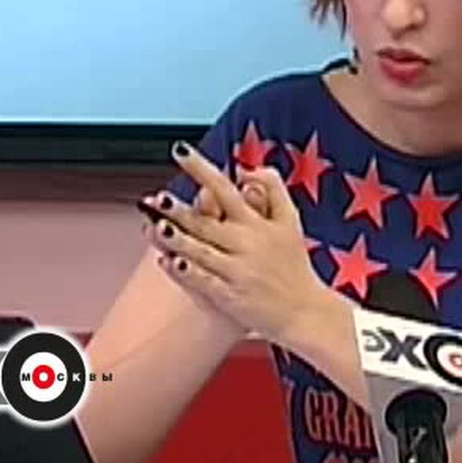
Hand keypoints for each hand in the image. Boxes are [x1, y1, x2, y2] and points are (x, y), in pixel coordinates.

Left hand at [141, 141, 329, 346]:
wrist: (306, 311)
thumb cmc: (294, 264)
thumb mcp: (291, 220)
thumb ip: (272, 188)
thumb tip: (245, 170)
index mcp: (257, 223)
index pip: (225, 188)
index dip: (202, 169)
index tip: (180, 150)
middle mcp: (246, 244)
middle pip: (208, 222)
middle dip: (181, 210)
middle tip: (158, 197)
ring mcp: (237, 271)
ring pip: (202, 251)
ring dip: (178, 239)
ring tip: (156, 226)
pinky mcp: (231, 297)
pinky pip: (204, 282)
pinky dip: (187, 272)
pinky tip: (167, 262)